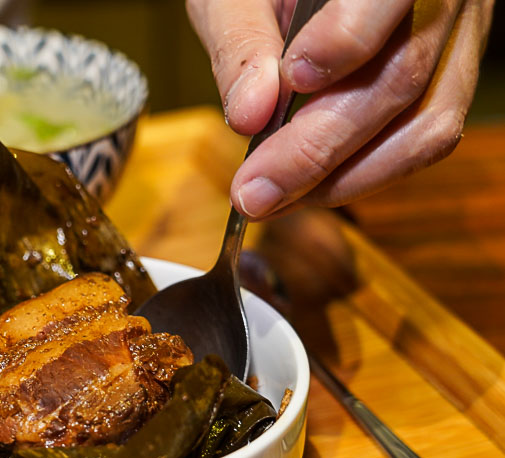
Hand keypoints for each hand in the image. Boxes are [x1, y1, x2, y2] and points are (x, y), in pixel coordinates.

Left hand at [186, 0, 493, 218]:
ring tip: (273, 197)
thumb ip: (243, 46)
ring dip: (343, 178)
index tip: (292, 80)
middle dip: (319, 147)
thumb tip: (251, 116)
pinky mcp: (446, 85)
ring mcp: (455, 44)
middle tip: (255, 190)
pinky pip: (417, 142)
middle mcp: (443, 1)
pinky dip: (358, 175)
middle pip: (402, 77)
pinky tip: (303, 187)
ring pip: (425, 126)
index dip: (347, 41)